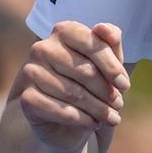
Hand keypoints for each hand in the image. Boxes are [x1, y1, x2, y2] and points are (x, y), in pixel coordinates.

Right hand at [13, 21, 129, 151]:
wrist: (62, 119)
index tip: (125, 85)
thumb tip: (105, 29)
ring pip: (74, 94)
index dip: (112, 66)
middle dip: (107, 92)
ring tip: (110, 118)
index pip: (92, 43)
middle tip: (117, 105)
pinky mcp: (26, 97)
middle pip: (85, 71)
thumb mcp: (105, 63)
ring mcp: (30, 72)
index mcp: (63, 31)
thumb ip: (110, 42)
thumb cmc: (88, 84)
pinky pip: (60, 110)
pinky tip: (92, 123)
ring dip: (98, 110)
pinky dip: (82, 120)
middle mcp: (43, 48)